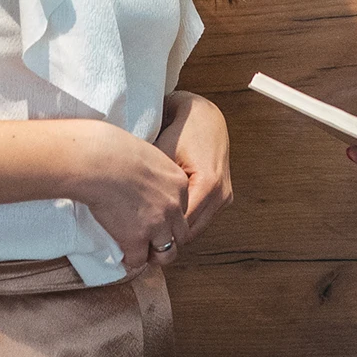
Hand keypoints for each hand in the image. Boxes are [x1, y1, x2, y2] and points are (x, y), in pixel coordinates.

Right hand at [63, 119, 194, 270]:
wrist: (99, 161)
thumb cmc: (115, 150)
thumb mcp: (149, 155)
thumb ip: (155, 172)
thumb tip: (145, 179)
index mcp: (179, 183)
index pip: (184, 209)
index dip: (168, 216)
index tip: (154, 216)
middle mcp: (173, 206)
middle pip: (181, 234)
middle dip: (167, 238)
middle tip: (151, 239)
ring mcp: (157, 225)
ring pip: (167, 253)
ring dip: (154, 254)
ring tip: (141, 251)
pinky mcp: (136, 239)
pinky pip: (138, 259)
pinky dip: (130, 258)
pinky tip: (122, 251)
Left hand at [153, 92, 232, 242]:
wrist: (204, 117)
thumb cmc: (181, 132)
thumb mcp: (162, 158)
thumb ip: (153, 187)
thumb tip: (131, 212)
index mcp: (208, 184)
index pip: (182, 226)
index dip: (160, 234)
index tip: (139, 239)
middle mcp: (221, 194)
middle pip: (191, 233)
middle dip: (168, 236)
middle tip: (142, 240)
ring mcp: (225, 196)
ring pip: (197, 229)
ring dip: (177, 230)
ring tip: (152, 228)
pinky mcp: (224, 196)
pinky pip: (202, 218)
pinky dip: (186, 220)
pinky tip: (167, 216)